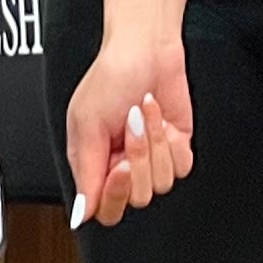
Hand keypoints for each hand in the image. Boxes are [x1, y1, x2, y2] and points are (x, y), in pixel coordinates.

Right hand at [61, 28, 194, 228]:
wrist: (146, 48)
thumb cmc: (110, 76)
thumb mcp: (86, 123)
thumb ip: (86, 173)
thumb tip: (81, 215)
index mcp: (95, 165)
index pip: (106, 210)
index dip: (115, 195)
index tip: (119, 166)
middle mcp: (122, 166)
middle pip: (137, 198)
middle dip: (138, 157)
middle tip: (131, 126)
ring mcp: (151, 159)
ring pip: (161, 183)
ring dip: (154, 142)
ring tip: (143, 114)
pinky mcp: (175, 148)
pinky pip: (181, 167)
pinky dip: (171, 140)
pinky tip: (160, 118)